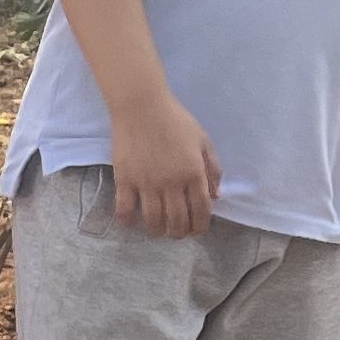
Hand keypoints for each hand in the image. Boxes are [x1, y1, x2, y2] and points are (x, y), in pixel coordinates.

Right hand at [106, 94, 222, 236]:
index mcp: (193, 173)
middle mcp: (172, 183)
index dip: (200, 226)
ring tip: (158, 230)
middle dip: (179, 232)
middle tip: (177, 233)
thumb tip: (215, 196)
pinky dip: (128, 221)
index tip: (196, 231)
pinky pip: (125, 209)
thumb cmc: (175, 120)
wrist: (142, 106)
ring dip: (157, 230)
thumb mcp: (203, 141)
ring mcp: (147, 183)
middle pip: (177, 220)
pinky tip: (130, 223)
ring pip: (153, 219)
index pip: (201, 210)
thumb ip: (213, 169)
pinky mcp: (125, 180)